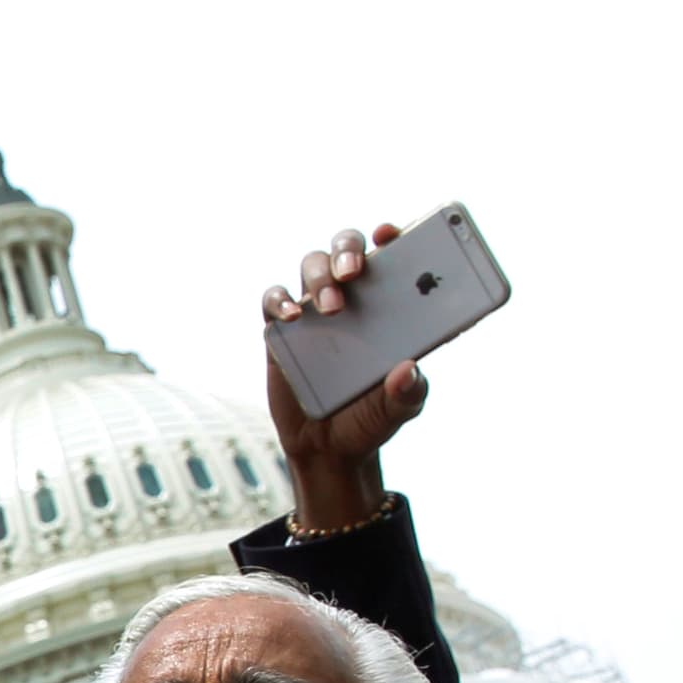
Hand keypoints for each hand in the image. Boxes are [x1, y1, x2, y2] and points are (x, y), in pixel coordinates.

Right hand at [258, 221, 429, 532]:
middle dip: (348, 251)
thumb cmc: (371, 418)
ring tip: (331, 306)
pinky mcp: (281, 331)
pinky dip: (279, 300)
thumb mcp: (400, 409)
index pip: (391, 254)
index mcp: (389, 303)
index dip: (391, 235)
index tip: (390, 233)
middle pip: (345, 249)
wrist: (328, 449)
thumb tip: (408, 370)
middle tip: (355, 273)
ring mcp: (314, 311)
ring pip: (310, 266)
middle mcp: (352, 297)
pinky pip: (272, 300)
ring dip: (319, 276)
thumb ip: (409, 392)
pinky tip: (292, 316)